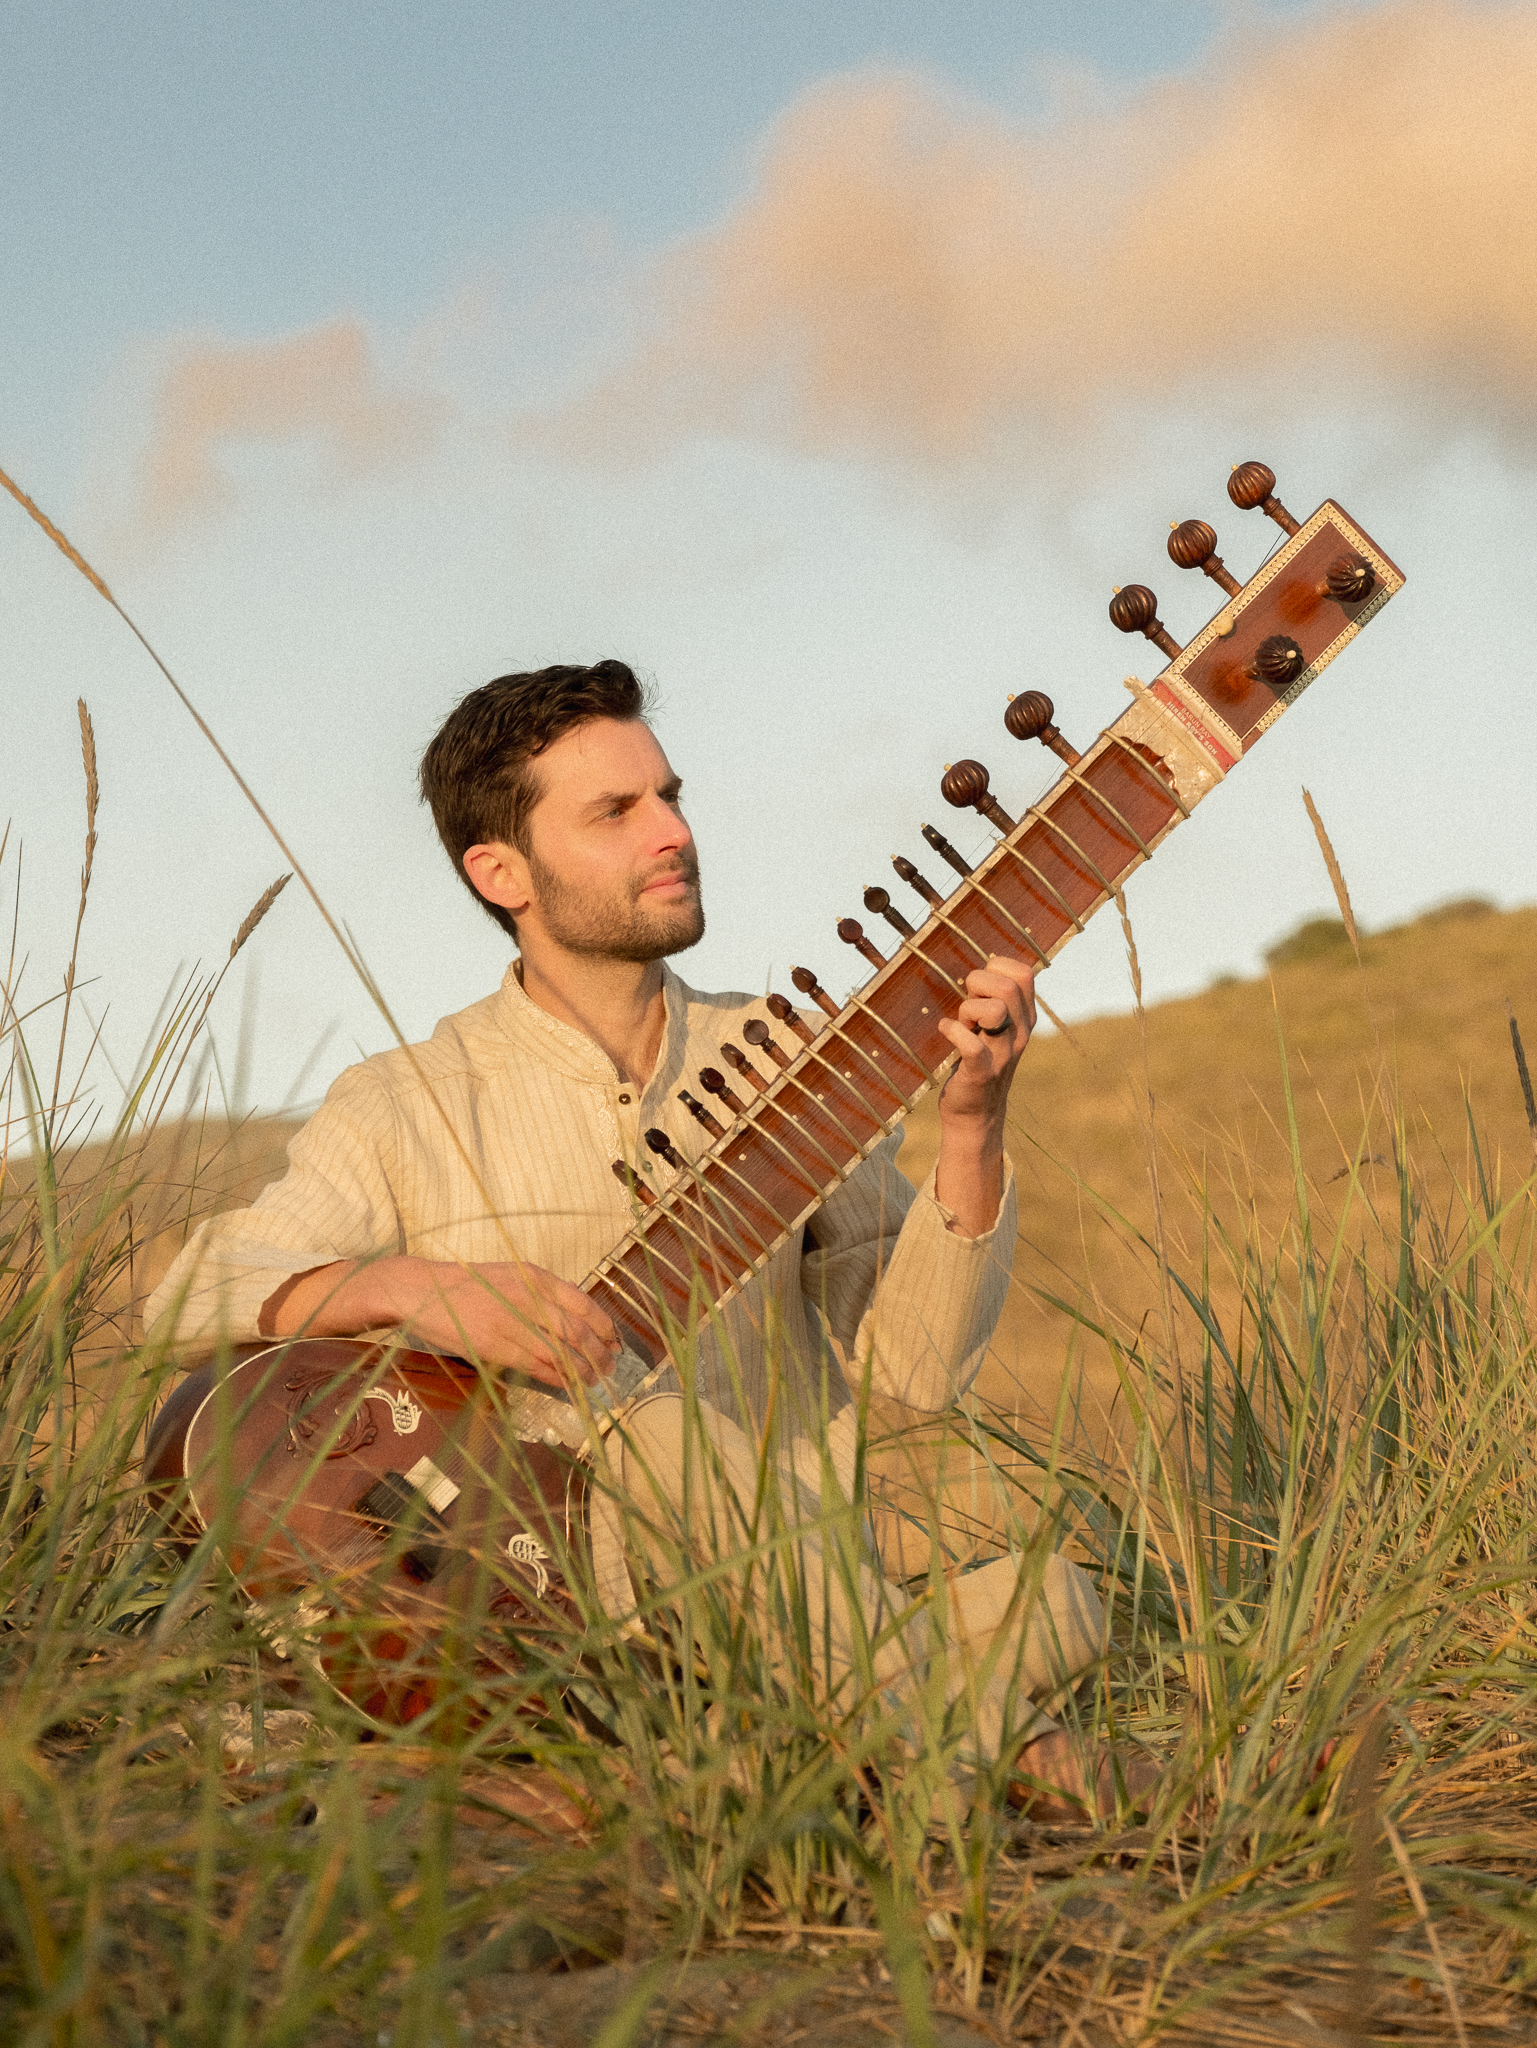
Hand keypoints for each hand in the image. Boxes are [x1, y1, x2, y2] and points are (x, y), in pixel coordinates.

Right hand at [389, 1258, 621, 1388]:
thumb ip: (541, 1294)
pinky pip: (535, 1367)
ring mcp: (512, 1323)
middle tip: (609, 1367)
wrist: (424, 1290)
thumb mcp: (511, 1277)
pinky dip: (556, 1379)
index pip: (583, 1303)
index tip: (614, 1341)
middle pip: (577, 1331)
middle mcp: (529, 1298)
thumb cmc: (469, 1285)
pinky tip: (567, 1386)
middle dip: (599, 1353)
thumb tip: (573, 1320)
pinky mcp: (495, 1347)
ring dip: (582, 1371)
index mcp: (536, 1278)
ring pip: (560, 1353)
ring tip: (594, 1381)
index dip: (604, 1326)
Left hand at [936, 955, 1036, 1129]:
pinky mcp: (982, 1072)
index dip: (996, 968)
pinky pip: (971, 1043)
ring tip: (961, 1023)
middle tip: (966, 1004)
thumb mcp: (993, 1027)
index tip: (979, 986)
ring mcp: (1004, 1054)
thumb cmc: (977, 1059)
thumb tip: (976, 967)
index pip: (1023, 973)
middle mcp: (1020, 1033)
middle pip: (1009, 986)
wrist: (975, 1113)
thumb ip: (993, 999)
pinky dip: (951, 1031)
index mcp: (1024, 1017)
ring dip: (968, 1010)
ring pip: (994, 1010)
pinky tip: (945, 1032)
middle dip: (978, 985)